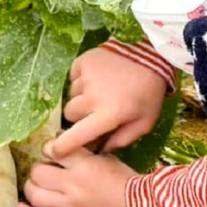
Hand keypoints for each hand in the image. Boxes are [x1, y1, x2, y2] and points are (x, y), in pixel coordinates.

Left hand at [19, 150, 138, 206]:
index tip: (51, 151)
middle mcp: (73, 185)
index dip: (49, 148)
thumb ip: (84, 154)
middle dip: (38, 170)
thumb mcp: (107, 159)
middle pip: (38, 173)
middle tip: (44, 171)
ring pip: (36, 196)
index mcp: (84, 165)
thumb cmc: (127, 182)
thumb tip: (64, 146)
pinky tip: (22, 206)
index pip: (54, 150)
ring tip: (36, 186)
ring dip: (31, 189)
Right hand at [45, 48, 168, 159]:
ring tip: (101, 90)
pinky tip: (98, 77)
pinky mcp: (82, 61)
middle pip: (70, 113)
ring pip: (71, 95)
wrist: (152, 56)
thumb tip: (100, 149)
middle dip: (80, 115)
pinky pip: (73, 77)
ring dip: (82, 96)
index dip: (63, 146)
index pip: (77, 136)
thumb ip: (122, 140)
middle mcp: (93, 97)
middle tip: (96, 110)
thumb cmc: (149, 93)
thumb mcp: (144, 123)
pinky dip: (81, 79)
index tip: (55, 150)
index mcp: (109, 115)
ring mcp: (86, 77)